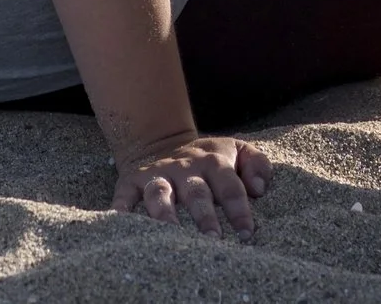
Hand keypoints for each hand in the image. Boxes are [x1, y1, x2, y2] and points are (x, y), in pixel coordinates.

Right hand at [112, 133, 270, 236]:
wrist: (162, 142)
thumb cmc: (209, 159)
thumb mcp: (236, 150)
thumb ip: (256, 164)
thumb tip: (259, 189)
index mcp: (213, 161)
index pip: (230, 185)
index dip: (239, 209)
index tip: (247, 233)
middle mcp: (185, 168)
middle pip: (196, 192)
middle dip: (204, 216)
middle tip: (214, 239)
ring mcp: (157, 174)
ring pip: (160, 194)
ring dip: (165, 214)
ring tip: (171, 235)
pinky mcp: (132, 181)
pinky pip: (124, 195)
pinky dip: (121, 208)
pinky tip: (121, 221)